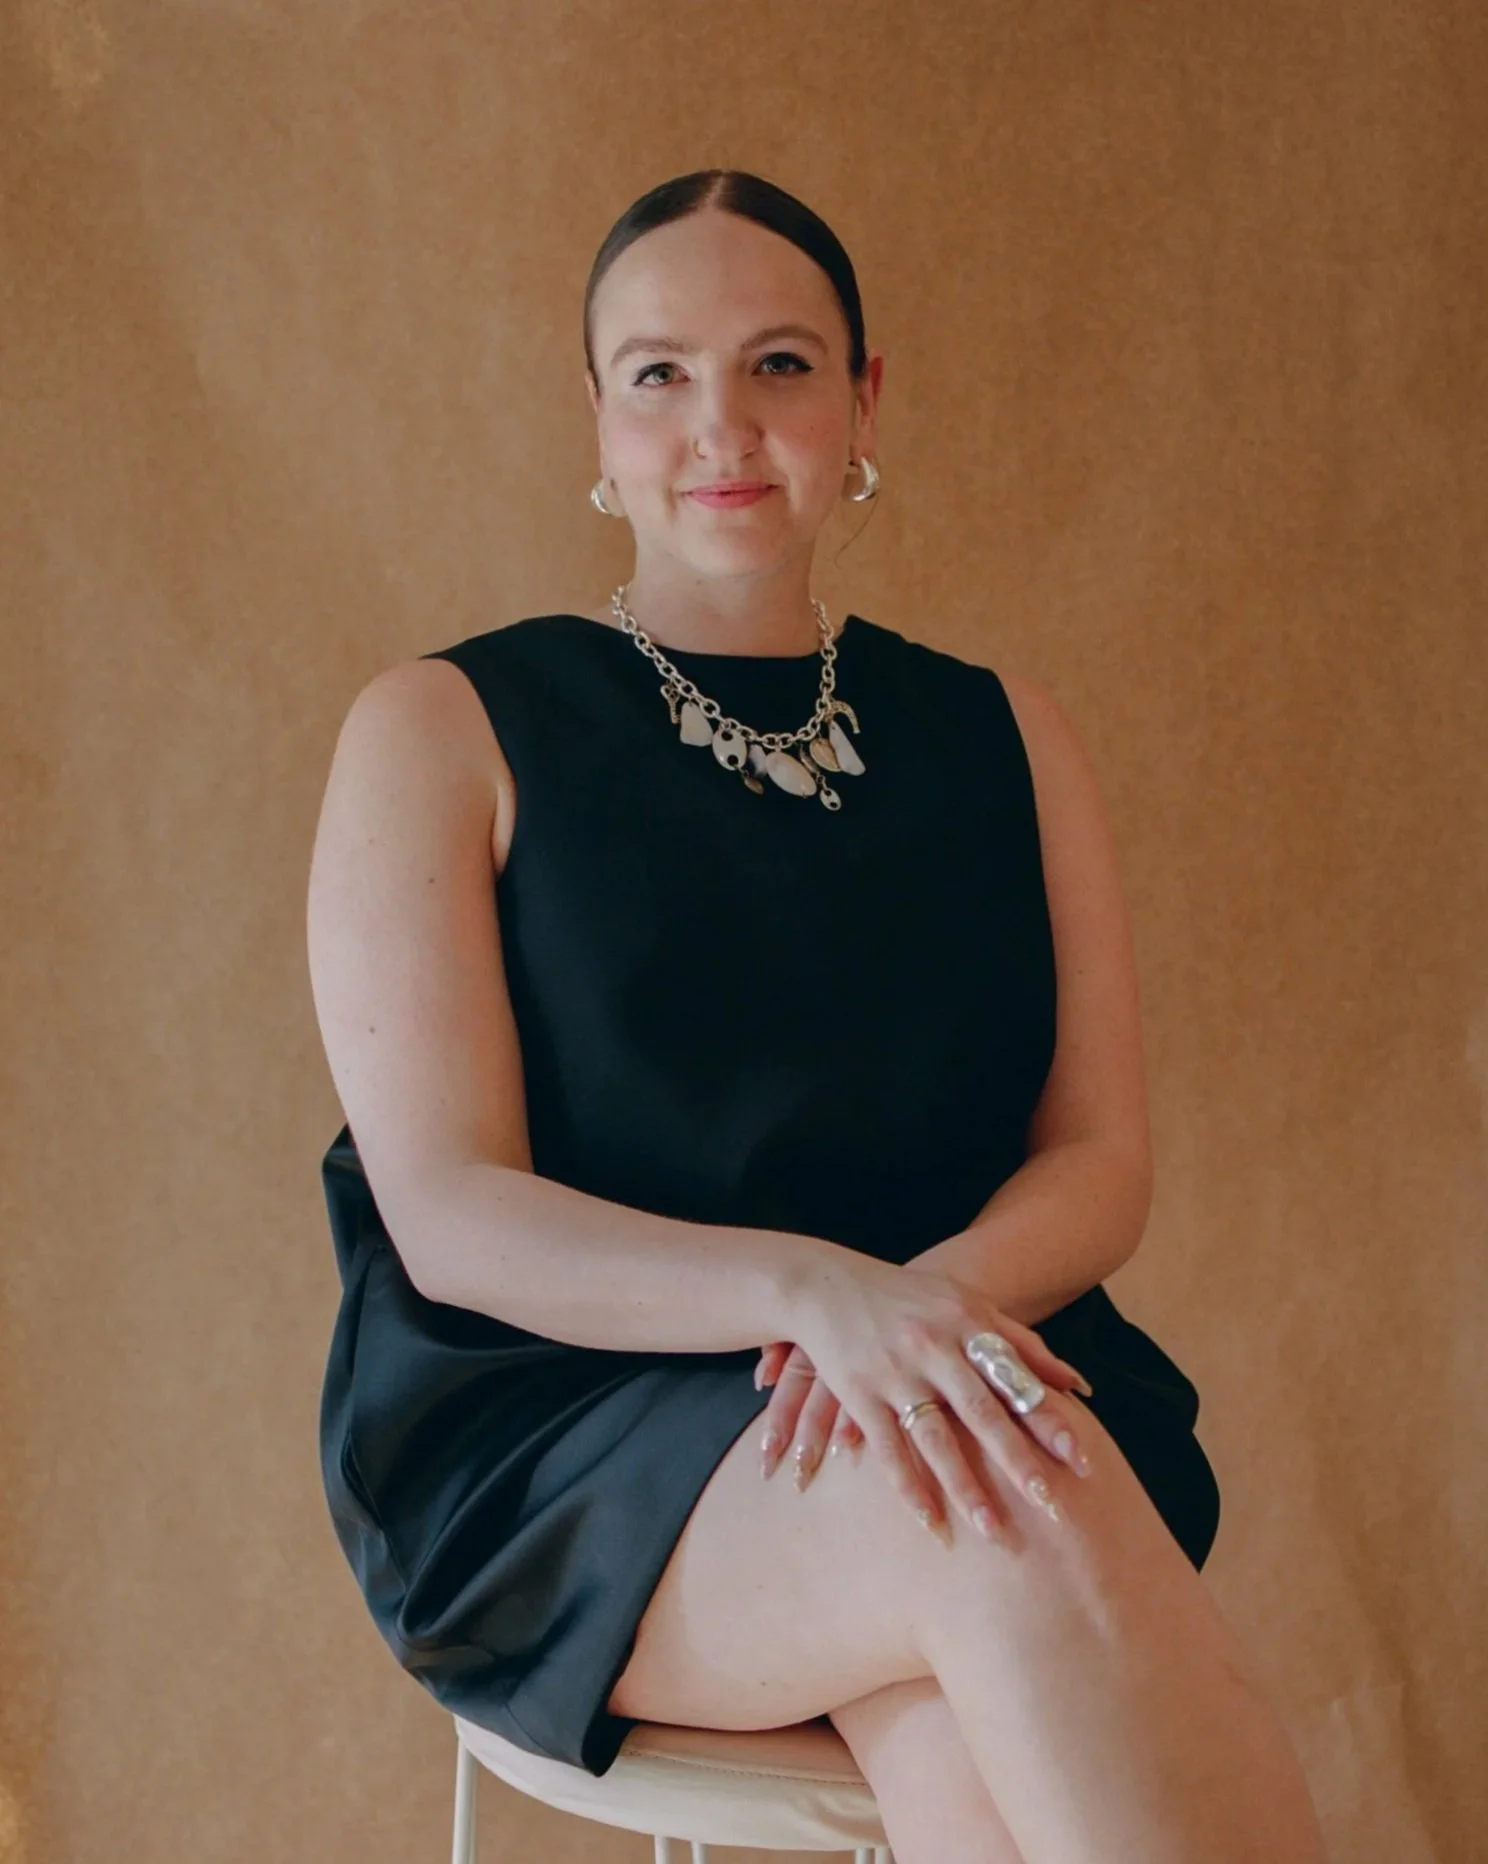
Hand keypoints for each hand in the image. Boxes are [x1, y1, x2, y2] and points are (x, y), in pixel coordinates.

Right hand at [761, 1256, 1096, 1544]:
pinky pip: (888, 1449)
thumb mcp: (965, 1304)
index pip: (1016, 1377)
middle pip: (983, 1413)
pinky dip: (909, 1488)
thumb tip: (1077, 1384)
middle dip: (1019, 1462)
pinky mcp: (860, 1393)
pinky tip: (931, 1524)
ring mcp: (895, 1372)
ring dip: (967, 1489)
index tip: (1081, 1458)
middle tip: (1051, 1507)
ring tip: (995, 1532)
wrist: (825, 1284)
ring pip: (937, 1439)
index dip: (1049, 1418)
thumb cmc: (908, 1298)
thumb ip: (1021, 1342)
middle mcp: (934, 1348)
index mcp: (966, 1323)